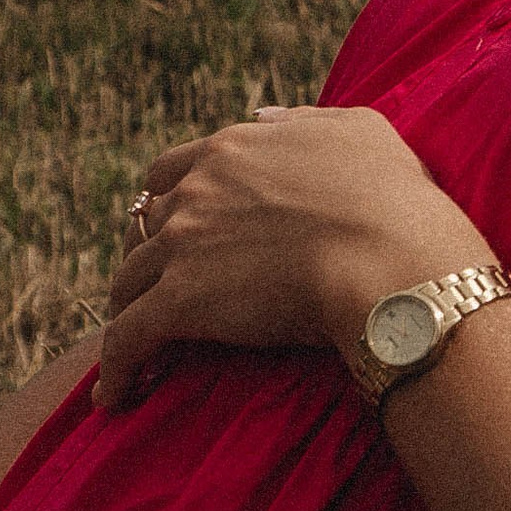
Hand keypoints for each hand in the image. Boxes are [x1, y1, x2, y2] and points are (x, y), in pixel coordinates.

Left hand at [96, 109, 492, 412]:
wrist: (394, 259)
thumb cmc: (394, 198)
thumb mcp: (358, 129)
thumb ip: (302, 118)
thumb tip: (261, 115)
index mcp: (234, 149)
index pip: (171, 172)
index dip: (171, 201)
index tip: (180, 229)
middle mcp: (197, 189)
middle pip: (146, 226)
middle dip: (149, 256)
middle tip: (162, 288)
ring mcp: (183, 245)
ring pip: (128, 280)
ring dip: (130, 309)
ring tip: (137, 347)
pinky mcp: (180, 302)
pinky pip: (126, 339)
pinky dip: (115, 367)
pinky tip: (116, 396)